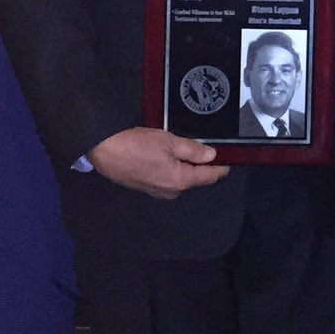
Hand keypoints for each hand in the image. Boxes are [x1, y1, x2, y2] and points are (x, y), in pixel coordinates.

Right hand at [86, 126, 229, 198]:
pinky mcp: (144, 187)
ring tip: (184, 148)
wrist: (104, 150)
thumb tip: (212, 156)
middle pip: (194, 178)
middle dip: (201, 165)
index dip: (221, 167)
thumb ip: (193, 150)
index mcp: (180, 181)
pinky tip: (166, 155)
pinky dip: (171, 168)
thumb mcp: (170, 141)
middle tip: (205, 146)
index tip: (230, 159)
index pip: (209, 176)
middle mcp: (171, 191)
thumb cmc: (138, 144)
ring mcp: (156, 191)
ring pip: (179, 178)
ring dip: (184, 166)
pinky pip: (166, 178)